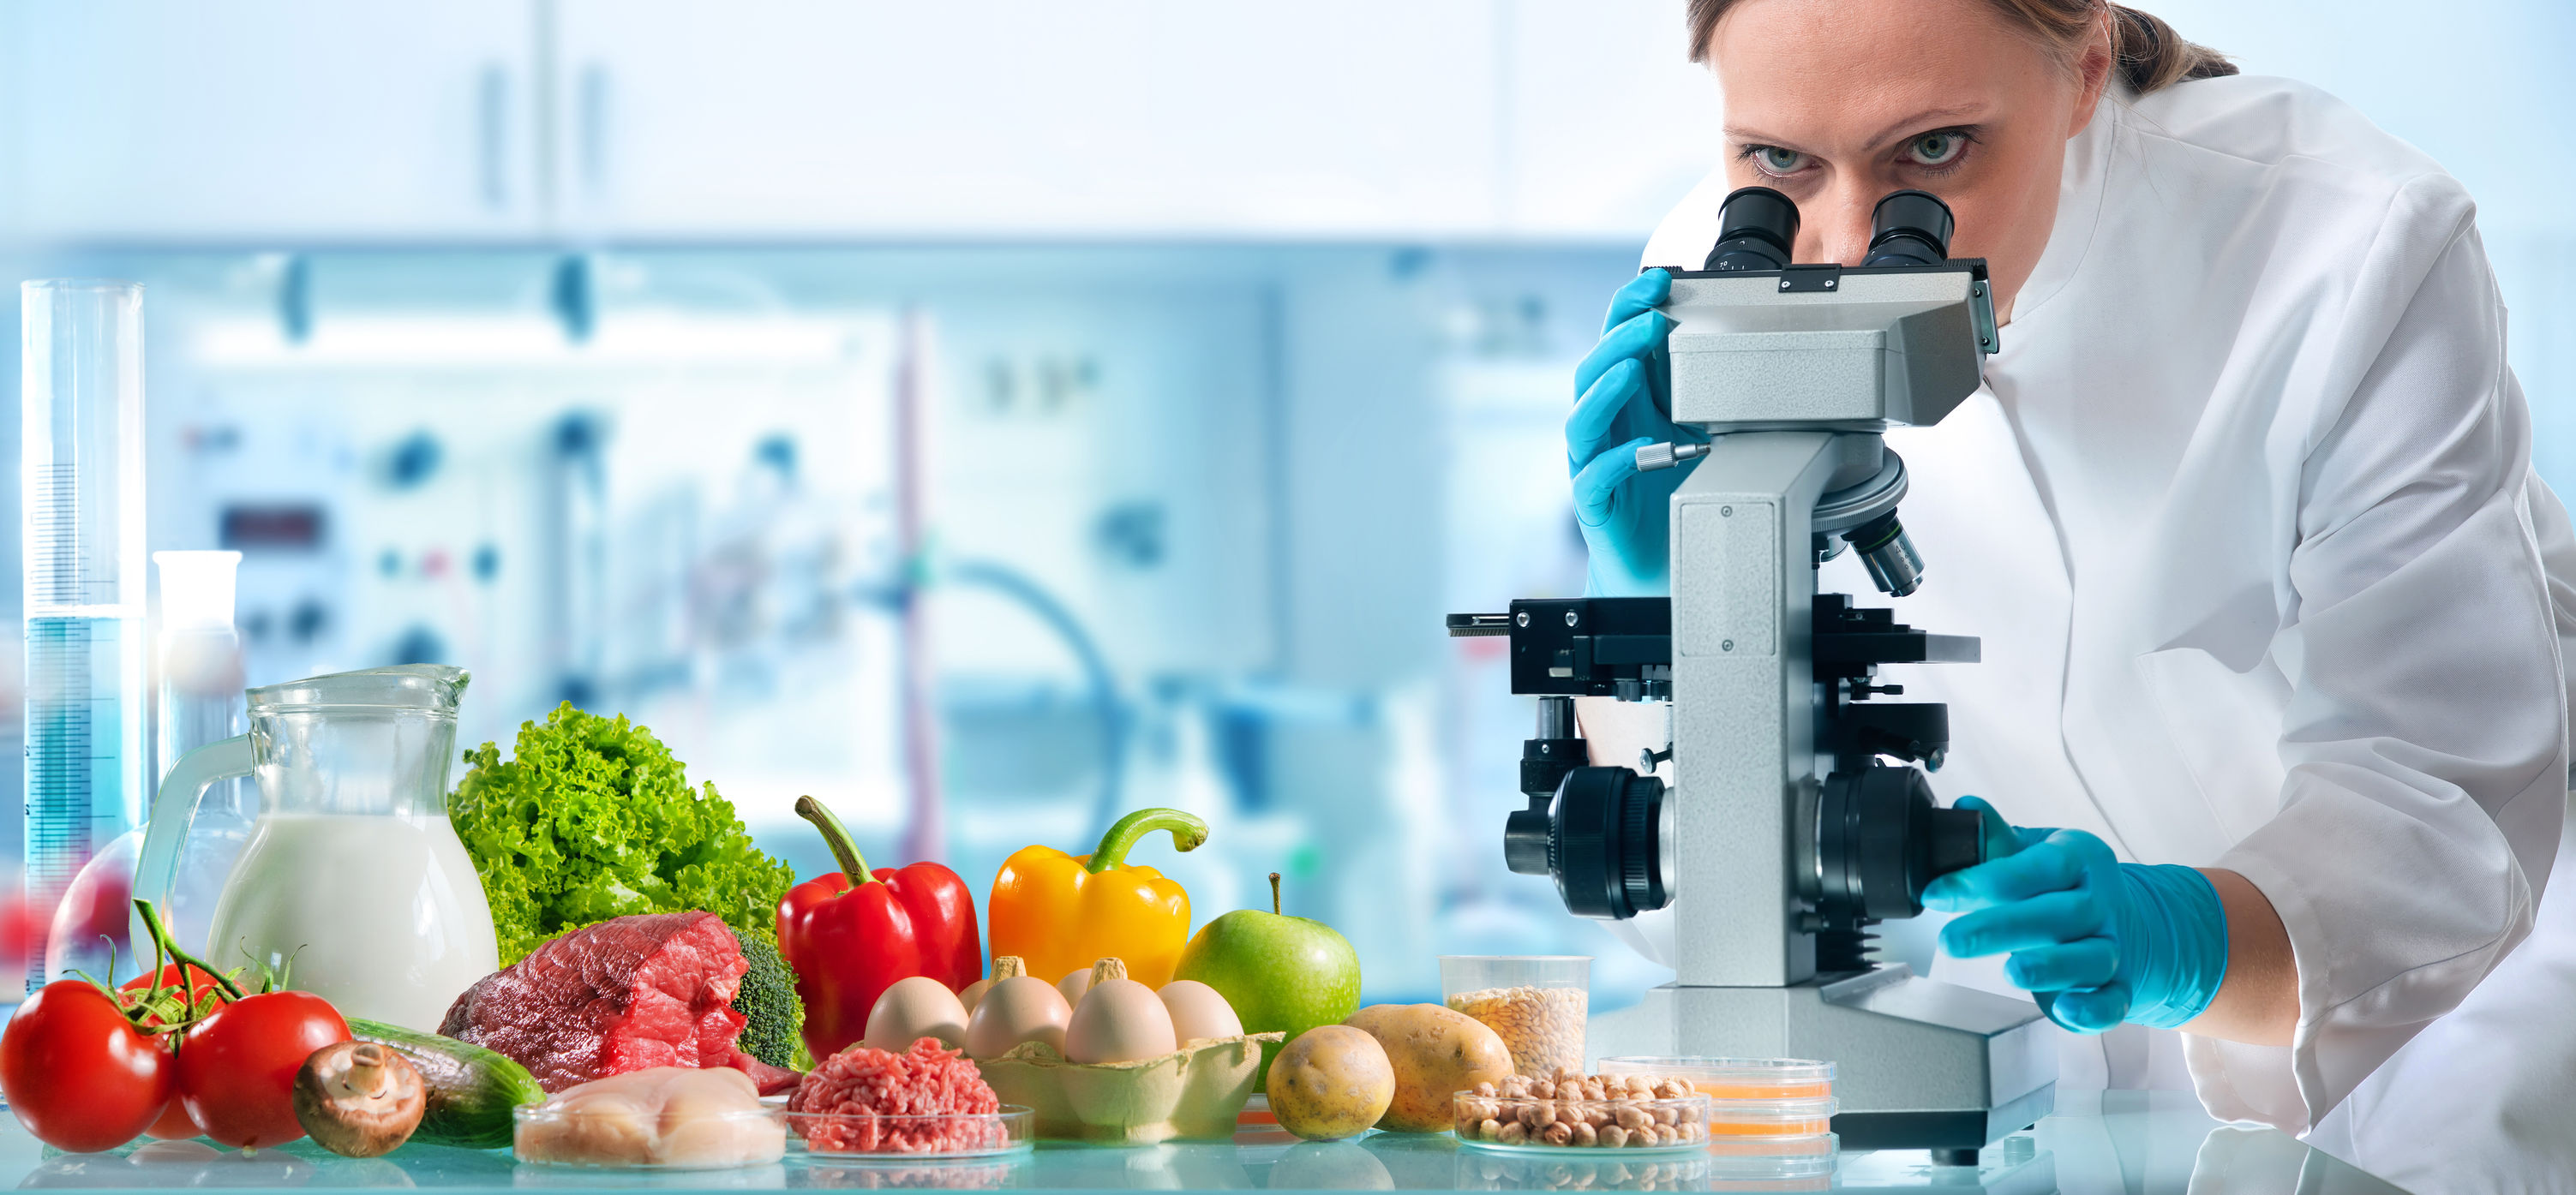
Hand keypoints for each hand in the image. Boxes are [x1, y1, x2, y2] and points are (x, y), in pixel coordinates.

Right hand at [1567, 269, 1708, 595]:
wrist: (1663, 563)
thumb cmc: (1677, 493)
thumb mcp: (1699, 431)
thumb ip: (1707, 393)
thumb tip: (1748, 348)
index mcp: (1628, 401)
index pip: (1618, 342)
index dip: (1629, 307)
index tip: (1657, 279)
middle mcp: (1606, 426)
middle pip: (1593, 370)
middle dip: (1619, 339)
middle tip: (1651, 318)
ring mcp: (1593, 462)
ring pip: (1583, 417)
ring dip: (1606, 389)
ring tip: (1631, 368)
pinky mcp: (1594, 502)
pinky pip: (1596, 475)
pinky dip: (1618, 459)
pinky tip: (1643, 448)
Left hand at [1922, 797, 2229, 1032]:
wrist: (2127, 921)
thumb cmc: (2064, 884)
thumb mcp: (2035, 853)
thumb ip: (1997, 838)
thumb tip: (1964, 809)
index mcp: (2078, 859)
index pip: (2035, 867)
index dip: (1984, 880)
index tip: (1935, 894)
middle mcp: (2100, 902)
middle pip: (2059, 914)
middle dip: (2002, 928)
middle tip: (1951, 940)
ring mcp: (2113, 946)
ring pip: (2090, 957)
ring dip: (2052, 966)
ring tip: (2012, 970)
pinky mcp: (2120, 986)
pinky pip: (2113, 1001)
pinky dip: (2094, 1010)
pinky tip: (2067, 1012)